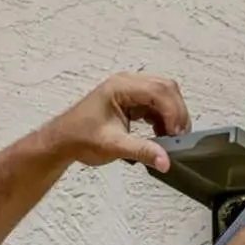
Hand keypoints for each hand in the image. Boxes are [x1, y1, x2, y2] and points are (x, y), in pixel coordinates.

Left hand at [48, 73, 190, 172]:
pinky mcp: (131, 101)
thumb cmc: (81, 139)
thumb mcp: (113, 146)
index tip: (176, 135)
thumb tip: (165, 161)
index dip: (173, 112)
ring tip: (172, 139)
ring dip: (172, 115)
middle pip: (166, 88)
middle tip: (180, 137)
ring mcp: (130, 91)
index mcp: (121, 87)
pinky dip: (163, 119)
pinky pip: (155, 105)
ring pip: (163, 95)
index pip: (158, 91)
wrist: (64, 141)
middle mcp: (127, 83)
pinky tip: (162, 136)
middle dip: (177, 112)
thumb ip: (141, 151)